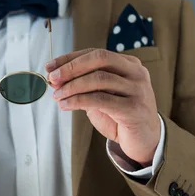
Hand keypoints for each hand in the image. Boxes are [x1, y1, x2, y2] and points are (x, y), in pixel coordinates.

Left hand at [45, 48, 160, 165]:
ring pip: (99, 78)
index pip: (95, 53)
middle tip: (52, 78)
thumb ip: (84, 86)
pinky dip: (78, 101)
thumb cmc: (120, 117)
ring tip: (57, 95)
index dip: (70, 58)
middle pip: (100, 58)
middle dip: (72, 67)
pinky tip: (66, 105)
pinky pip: (101, 100)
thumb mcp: (101, 97)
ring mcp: (137, 90)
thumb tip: (56, 79)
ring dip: (72, 86)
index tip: (50, 66)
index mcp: (129, 64)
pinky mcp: (133, 109)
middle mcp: (136, 73)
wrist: (144, 141)